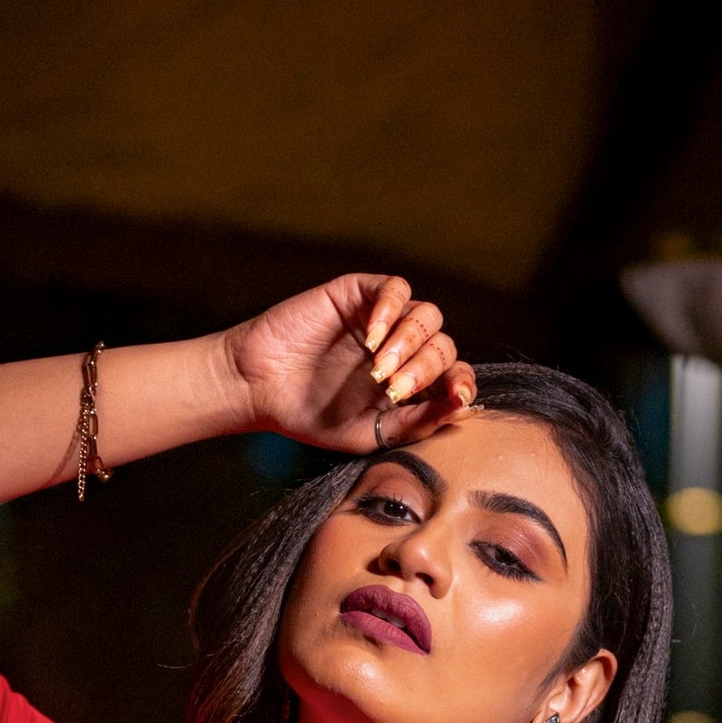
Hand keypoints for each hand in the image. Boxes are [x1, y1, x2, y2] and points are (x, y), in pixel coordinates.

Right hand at [222, 274, 476, 454]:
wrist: (259, 389)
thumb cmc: (311, 417)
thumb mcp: (370, 434)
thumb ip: (415, 422)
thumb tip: (462, 408)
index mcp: (411, 383)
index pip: (454, 376)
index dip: (462, 383)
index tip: (457, 397)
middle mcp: (403, 348)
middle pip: (443, 346)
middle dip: (426, 369)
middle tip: (393, 388)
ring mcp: (384, 320)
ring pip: (428, 316)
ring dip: (410, 342)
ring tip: (379, 368)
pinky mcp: (359, 293)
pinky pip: (396, 289)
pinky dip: (391, 309)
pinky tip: (369, 337)